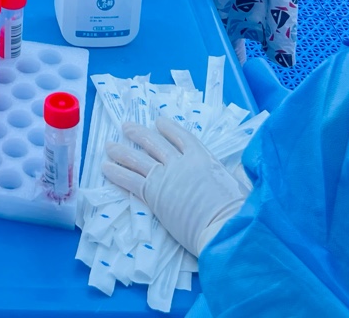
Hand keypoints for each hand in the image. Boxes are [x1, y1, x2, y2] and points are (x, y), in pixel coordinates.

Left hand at [103, 117, 248, 257]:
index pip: (182, 137)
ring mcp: (165, 177)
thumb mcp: (240, 183)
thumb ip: (235, 174)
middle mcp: (181, 162)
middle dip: (139, 134)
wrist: (224, 226)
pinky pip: (130, 180)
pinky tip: (106, 167)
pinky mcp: (153, 194)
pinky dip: (117, 173)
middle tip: (126, 127)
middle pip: (155, 143)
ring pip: (138, 159)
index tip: (158, 122)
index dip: (168, 129)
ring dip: (122, 151)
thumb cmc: (238, 209)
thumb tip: (242, 171)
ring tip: (109, 145)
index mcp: (203, 157)